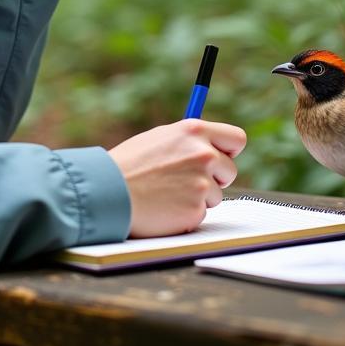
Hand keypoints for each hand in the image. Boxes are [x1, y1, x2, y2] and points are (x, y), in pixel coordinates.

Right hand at [107, 120, 246, 237]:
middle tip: (188, 180)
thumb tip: (209, 146)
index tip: (222, 157)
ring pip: (216, 194)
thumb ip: (188, 142)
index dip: (229, 150)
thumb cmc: (129, 164)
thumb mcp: (160, 138)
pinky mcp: (196, 209)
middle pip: (230, 169)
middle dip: (214, 177)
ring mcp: (202, 182)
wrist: (108, 190)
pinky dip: (186, 214)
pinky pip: (201, 213)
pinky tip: (165, 207)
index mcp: (194, 131)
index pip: (236, 138)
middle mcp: (203, 153)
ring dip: (198, 197)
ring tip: (168, 193)